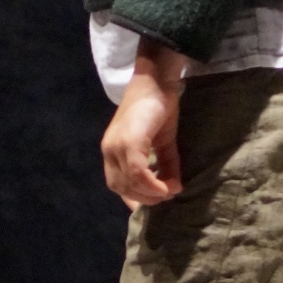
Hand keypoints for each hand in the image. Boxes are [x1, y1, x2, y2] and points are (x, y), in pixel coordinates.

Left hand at [101, 37, 184, 210]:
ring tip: (170, 188)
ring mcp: (117, 145)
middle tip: (166, 194)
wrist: (156, 81)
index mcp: (112, 150)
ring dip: (151, 193)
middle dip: (145, 198)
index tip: (154, 201)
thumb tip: (173, 190)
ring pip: (129, 183)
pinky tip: (168, 185)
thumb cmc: (158, 109)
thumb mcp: (162, 144)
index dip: (134, 198)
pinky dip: (153, 184)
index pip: (116, 184)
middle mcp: (109, 150)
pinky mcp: (129, 141)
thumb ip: (164, 167)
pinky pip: (138, 173)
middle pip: (121, 187)